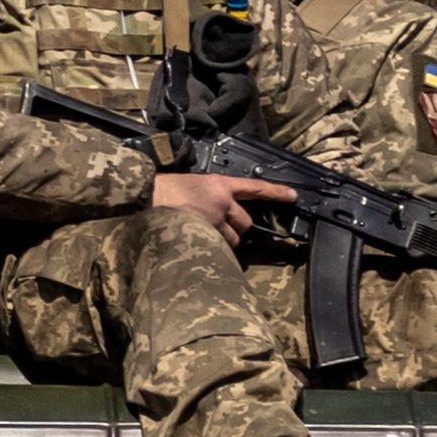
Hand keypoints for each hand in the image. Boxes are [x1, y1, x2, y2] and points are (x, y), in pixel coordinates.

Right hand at [152, 173, 295, 239]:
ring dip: (224, 242)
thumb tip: (207, 208)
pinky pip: (216, 249)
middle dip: (238, 229)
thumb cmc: (160, 190)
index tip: (293, 196)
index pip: (256, 188)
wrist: (144, 198)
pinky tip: (199, 251)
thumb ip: (204, 194)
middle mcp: (222, 202)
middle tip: (223, 231)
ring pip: (233, 239)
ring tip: (205, 241)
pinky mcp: (203, 236)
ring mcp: (213, 221)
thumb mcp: (188, 184)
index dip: (277, 193)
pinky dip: (212, 252)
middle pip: (245, 221)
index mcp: (219, 184)